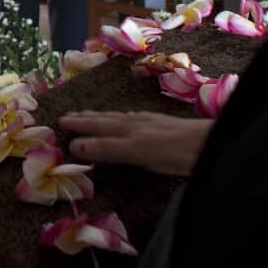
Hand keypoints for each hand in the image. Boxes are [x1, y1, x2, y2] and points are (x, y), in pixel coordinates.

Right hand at [59, 111, 212, 176]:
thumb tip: (74, 145)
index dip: (79, 125)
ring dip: (101, 117)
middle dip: (86, 118)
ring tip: (90, 115)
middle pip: (105, 119)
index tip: (59, 121)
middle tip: (67, 115)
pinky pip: (132, 120)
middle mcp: (134, 122)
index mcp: (125, 128)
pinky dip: (120, 119)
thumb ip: (106, 148)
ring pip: (118, 118)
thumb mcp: (135, 152)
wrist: (207, 143)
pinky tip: (126, 120)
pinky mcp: (161, 127)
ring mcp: (149, 122)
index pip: (96, 125)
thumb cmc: (172, 151)